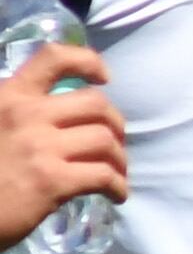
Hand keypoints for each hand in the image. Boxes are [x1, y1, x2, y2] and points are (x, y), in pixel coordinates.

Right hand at [0, 44, 124, 249]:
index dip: (87, 62)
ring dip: (120, 158)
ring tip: (115, 172)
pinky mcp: (51, 181)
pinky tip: (116, 195)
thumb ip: (19, 114)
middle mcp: (26, 115)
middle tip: (113, 141)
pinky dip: (118, 186)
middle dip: (116, 123)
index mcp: (8, 97)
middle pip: (96, 104)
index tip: (104, 78)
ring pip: (105, 140)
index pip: (54, 59)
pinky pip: (104, 176)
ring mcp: (40, 148)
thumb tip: (60, 112)